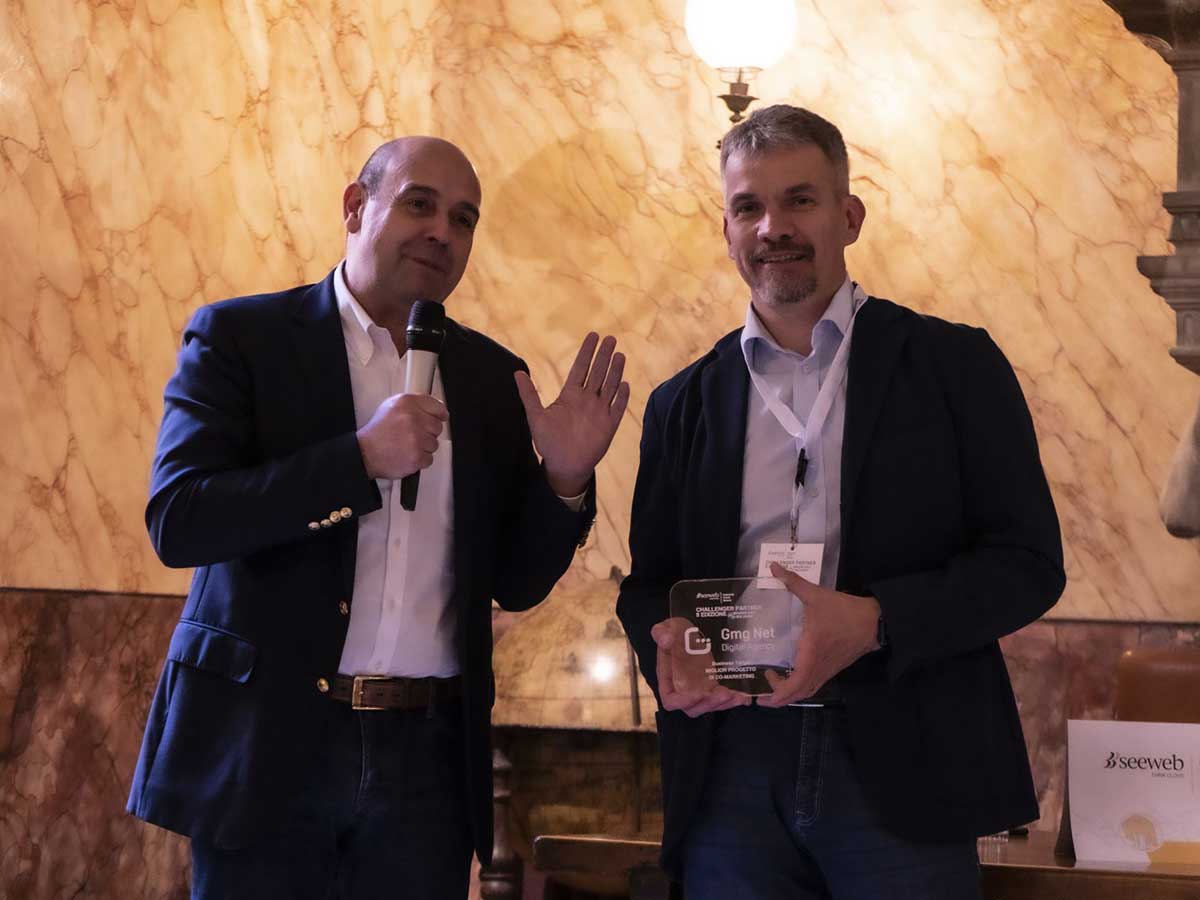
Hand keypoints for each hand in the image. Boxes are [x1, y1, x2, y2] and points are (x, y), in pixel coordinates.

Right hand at [356, 394, 448, 479]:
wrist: (365, 453)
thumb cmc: (378, 432)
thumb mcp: (391, 407)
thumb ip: (413, 404)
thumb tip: (434, 408)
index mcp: (407, 403)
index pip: (436, 406)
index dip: (440, 413)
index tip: (442, 417)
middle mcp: (413, 419)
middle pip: (437, 426)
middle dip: (428, 432)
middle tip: (413, 435)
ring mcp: (416, 438)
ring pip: (434, 444)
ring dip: (423, 447)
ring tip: (407, 445)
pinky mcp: (417, 456)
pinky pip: (429, 458)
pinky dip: (420, 459)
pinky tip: (407, 455)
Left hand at [514, 333, 629, 496]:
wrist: (564, 465)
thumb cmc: (548, 442)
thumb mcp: (535, 417)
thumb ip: (529, 395)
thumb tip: (517, 372)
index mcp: (570, 394)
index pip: (580, 368)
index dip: (587, 352)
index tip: (593, 335)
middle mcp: (587, 399)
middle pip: (598, 372)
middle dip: (604, 355)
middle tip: (610, 338)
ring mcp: (599, 411)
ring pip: (610, 386)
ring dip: (615, 371)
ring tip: (619, 355)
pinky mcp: (609, 425)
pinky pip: (618, 407)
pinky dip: (621, 397)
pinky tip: (624, 384)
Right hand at [652, 617, 750, 717]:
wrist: (689, 631)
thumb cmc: (674, 631)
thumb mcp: (666, 627)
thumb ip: (660, 633)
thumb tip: (665, 639)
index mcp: (668, 679)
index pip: (671, 701)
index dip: (683, 702)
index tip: (697, 694)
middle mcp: (683, 689)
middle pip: (694, 708)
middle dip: (709, 704)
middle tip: (723, 693)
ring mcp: (699, 689)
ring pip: (710, 705)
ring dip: (724, 704)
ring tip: (736, 695)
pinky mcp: (712, 686)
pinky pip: (721, 698)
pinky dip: (733, 699)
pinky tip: (744, 696)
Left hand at [758, 562, 880, 707]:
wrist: (874, 622)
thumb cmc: (844, 611)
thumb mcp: (817, 595)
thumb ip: (793, 582)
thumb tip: (773, 567)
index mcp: (812, 654)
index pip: (795, 684)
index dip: (778, 692)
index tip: (763, 693)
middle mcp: (818, 667)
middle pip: (798, 694)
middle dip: (778, 699)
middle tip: (760, 694)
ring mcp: (827, 670)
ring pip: (806, 691)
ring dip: (789, 694)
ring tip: (772, 687)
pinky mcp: (832, 668)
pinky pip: (813, 684)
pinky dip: (800, 687)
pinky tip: (790, 678)